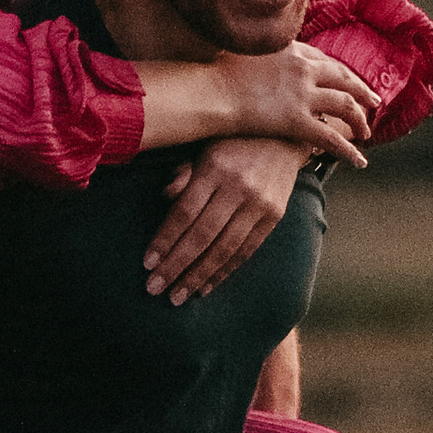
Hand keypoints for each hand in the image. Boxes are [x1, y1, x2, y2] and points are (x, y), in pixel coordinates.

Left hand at [146, 133, 305, 301]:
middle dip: (176, 265)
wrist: (284, 136)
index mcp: (216, 168)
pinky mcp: (274, 216)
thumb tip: (166, 196)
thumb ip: (184, 172)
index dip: (165, 240)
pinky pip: (246, 251)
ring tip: (177, 296)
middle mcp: (239, 187)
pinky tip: (205, 286)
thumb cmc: (231, 143)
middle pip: (202, 235)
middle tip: (155, 288)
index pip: (185, 212)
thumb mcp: (204, 147)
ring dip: (198, 276)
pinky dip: (224, 271)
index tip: (147, 263)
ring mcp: (260, 204)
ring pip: (224, 248)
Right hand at [217, 43, 373, 160]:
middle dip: (362, 90)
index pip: (324, 59)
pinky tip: (359, 161)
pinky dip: (349, 150)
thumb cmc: (214, 73)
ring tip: (367, 131)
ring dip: (360, 119)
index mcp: (290, 48)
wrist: (209, 91)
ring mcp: (302, 94)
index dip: (339, 71)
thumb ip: (257, 51)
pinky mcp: (298, 121)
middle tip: (375, 101)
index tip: (347, 78)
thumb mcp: (240, 50)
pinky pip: (331, 137)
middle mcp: (303, 68)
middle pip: (343, 78)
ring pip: (344, 105)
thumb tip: (255, 55)